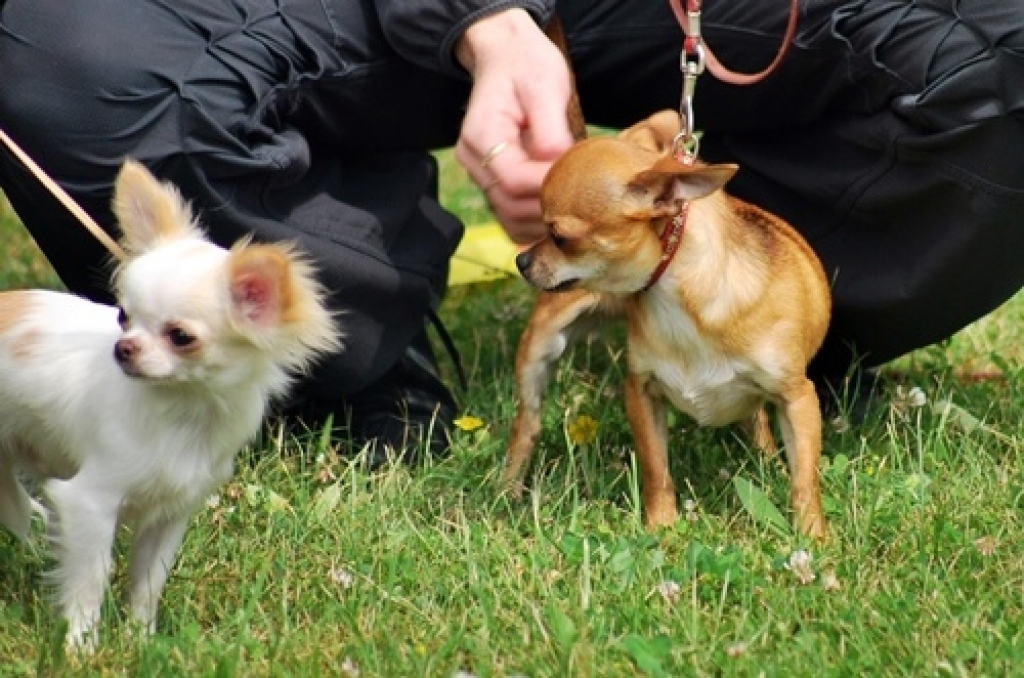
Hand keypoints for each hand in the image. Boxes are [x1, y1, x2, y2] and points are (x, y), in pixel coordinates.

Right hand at [454, 9, 574, 244]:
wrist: (506, 54)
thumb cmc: (526, 64)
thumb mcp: (545, 86)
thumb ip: (551, 132)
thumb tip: (561, 167)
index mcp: (482, 134)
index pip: (512, 178)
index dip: (547, 187)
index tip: (581, 184)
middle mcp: (474, 159)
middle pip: (509, 205)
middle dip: (548, 209)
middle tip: (585, 203)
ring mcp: (480, 172)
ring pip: (508, 217)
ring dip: (541, 222)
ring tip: (574, 212)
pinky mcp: (492, 179)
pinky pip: (510, 212)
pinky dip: (533, 221)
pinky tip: (558, 212)